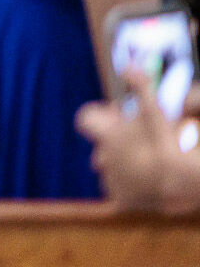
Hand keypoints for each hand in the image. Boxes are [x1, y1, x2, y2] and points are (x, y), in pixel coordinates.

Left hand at [77, 70, 199, 211]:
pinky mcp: (119, 199)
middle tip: (140, 138)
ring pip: (112, 164)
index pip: (85, 118)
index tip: (118, 116)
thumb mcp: (156, 113)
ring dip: (125, 161)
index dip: (101, 115)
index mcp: (106, 135)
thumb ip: (142, 88)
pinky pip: (119, 187)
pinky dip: (131, 183)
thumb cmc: (169, 145)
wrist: (181, 184)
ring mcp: (110, 179)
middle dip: (117, 139)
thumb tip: (129, 67)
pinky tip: (150, 179)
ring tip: (150, 160)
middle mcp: (102, 157)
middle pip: (104, 143)